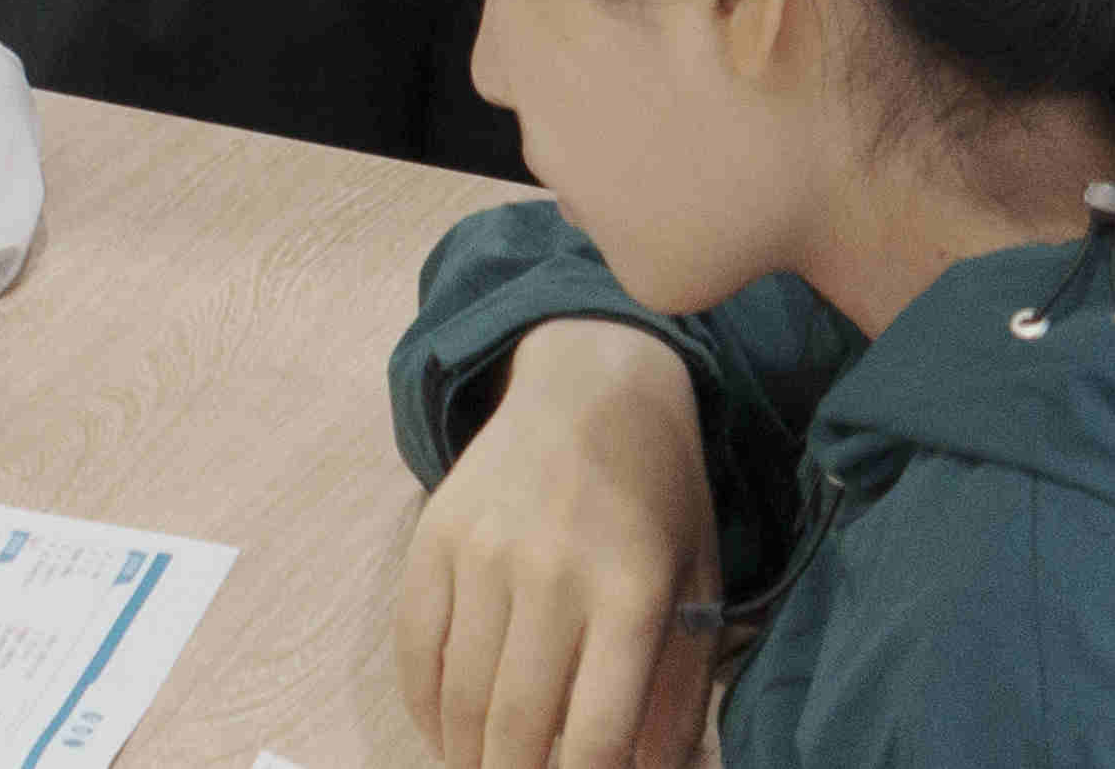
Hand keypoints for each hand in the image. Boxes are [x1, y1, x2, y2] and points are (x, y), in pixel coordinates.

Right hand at [399, 317, 718, 768]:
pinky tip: (443, 732)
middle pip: (520, 723)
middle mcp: (553, 572)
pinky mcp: (434, 536)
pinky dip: (424, 705)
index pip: (601, 729)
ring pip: (461, 694)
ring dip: (466, 755)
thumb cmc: (658, 498)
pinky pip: (416, 644)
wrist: (588, 383)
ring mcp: (483, 552)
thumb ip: (678, 689)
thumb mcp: (699, 586)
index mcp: (633, 590)